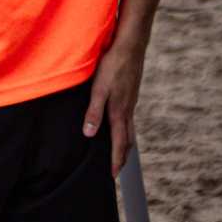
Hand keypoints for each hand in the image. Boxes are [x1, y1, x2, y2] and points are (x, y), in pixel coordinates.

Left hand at [82, 38, 142, 174]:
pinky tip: (119, 124)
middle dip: (123, 157)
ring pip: (130, 129)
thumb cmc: (111, 65)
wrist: (130, 46)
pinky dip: (125, 129)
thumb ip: (93, 112)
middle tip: (117, 170)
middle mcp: (128, 109)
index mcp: (119, 111)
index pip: (119, 143)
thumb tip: (90, 135)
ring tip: (119, 153)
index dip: (116, 160)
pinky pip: (129, 117)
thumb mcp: (98, 88)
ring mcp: (131, 101)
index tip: (113, 175)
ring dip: (125, 144)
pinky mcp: (130, 93)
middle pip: (128, 140)